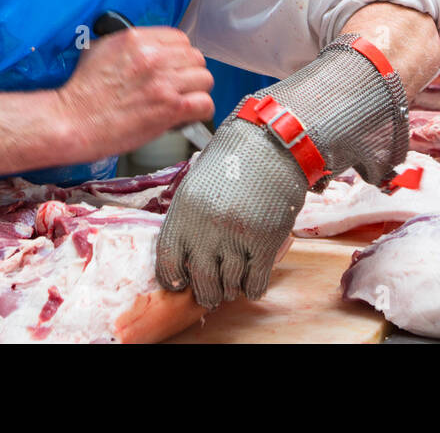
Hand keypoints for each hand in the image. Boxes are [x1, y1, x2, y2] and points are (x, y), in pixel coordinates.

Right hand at [57, 27, 212, 157]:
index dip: (180, 55)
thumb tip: (143, 47)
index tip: (175, 67)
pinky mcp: (170, 108)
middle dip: (189, 73)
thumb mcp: (99, 50)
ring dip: (197, 91)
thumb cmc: (82, 92)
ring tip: (184, 101)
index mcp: (137, 40)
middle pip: (195, 58)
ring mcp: (164, 82)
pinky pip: (204, 103)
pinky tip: (189, 115)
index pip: (179, 38)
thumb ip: (127, 44)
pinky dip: (200, 111)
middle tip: (179, 87)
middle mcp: (154, 57)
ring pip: (205, 79)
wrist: (73, 120)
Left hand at [155, 117, 304, 307]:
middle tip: (211, 294)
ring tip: (232, 286)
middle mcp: (207, 227)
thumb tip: (183, 253)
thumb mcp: (196, 183)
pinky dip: (253, 287)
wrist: (271, 146)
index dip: (172, 279)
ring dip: (230, 290)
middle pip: (201, 280)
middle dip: (206, 293)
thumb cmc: (233, 161)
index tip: (180, 283)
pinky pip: (255, 281)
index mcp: (184, 211)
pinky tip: (252, 281)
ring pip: (229, 285)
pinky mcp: (265, 242)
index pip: (168, 261)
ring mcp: (237, 237)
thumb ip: (188, 218)